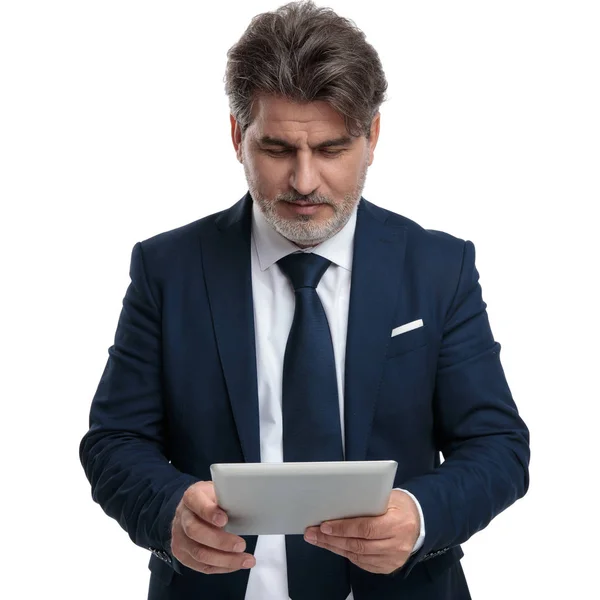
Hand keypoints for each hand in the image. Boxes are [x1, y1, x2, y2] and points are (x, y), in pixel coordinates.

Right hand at [170, 481, 255, 573]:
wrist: (192, 510)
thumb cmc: (210, 500)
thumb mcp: (216, 491)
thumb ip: (226, 498)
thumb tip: (247, 504)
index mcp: (191, 497)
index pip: (196, 503)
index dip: (209, 512)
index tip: (225, 520)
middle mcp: (182, 517)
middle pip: (195, 532)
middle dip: (220, 541)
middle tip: (241, 545)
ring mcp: (179, 538)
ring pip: (199, 553)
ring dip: (225, 559)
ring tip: (246, 560)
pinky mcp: (183, 554)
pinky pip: (201, 566)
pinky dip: (221, 567)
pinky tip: (235, 564)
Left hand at [303, 489, 419, 574]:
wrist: (419, 522)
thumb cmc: (399, 505)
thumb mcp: (388, 497)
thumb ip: (367, 501)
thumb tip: (339, 503)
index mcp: (397, 523)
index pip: (366, 528)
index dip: (343, 528)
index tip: (324, 525)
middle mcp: (396, 544)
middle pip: (359, 545)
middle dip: (332, 539)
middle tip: (313, 533)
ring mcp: (392, 559)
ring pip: (358, 556)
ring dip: (334, 547)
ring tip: (317, 539)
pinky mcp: (388, 567)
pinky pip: (362, 563)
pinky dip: (346, 554)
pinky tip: (333, 546)